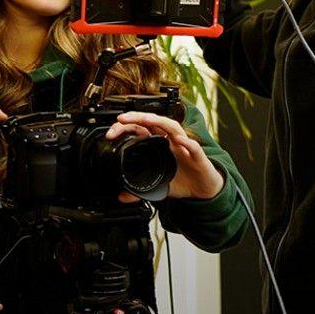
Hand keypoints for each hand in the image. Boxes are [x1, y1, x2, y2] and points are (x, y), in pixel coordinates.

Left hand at [106, 112, 224, 202]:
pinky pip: (193, 147)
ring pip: (172, 127)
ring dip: (159, 121)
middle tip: (121, 119)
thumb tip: (122, 196)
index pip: (141, 129)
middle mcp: (170, 141)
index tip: (111, 134)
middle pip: (153, 122)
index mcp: (159, 145)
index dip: (126, 128)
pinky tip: (179, 140)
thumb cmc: (182, 181)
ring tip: (145, 118)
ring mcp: (184, 146)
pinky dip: (187, 143)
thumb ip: (138, 191)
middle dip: (137, 117)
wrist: (203, 190)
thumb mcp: (156, 186)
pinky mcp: (198, 156)